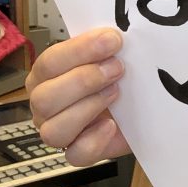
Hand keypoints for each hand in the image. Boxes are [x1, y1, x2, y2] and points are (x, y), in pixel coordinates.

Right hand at [26, 27, 130, 165]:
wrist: (143, 107)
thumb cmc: (120, 77)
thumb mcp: (113, 56)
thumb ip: (107, 45)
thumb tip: (115, 31)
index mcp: (47, 74)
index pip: (50, 62)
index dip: (80, 50)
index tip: (112, 40)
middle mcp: (46, 104)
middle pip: (43, 98)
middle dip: (84, 81)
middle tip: (117, 68)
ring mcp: (59, 131)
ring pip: (53, 130)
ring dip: (87, 108)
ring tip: (116, 92)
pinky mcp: (80, 152)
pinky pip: (75, 155)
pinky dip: (93, 140)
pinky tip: (111, 125)